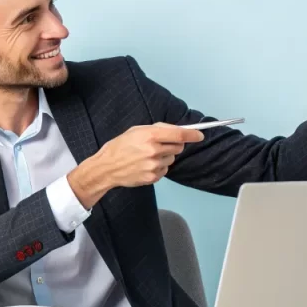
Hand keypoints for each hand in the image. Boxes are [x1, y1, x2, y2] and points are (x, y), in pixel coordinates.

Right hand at [67, 124, 204, 208]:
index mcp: (150, 135)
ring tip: (148, 156)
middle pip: (178, 147)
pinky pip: (165, 170)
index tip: (200, 135)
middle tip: (161, 144)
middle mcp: (154, 150)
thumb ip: (158, 129)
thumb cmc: (120, 146)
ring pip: (171, 159)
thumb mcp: (136, 130)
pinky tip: (145, 165)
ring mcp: (154, 165)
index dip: (192, 135)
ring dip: (165, 156)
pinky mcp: (153, 177)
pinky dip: (159, 167)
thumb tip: (178, 130)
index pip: (179, 135)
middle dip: (174, 144)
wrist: (107, 167)